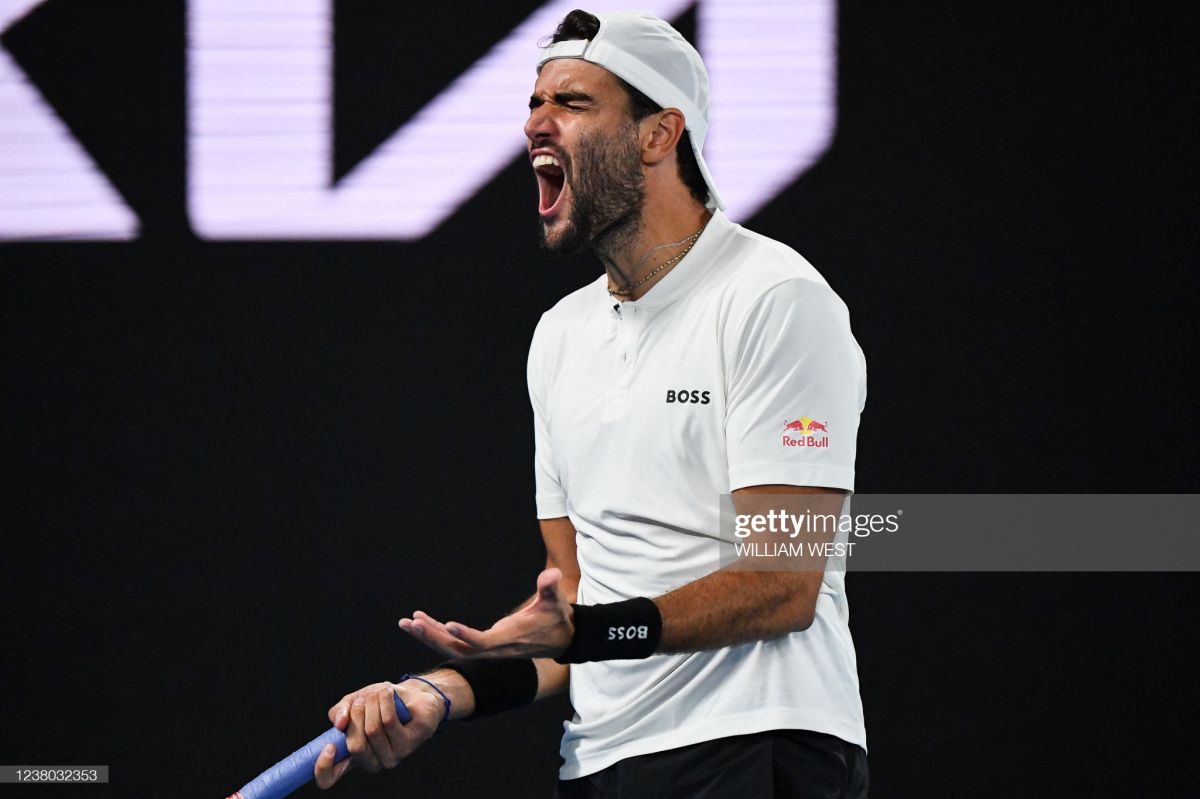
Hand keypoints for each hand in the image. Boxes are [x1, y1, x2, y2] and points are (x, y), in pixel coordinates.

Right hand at [313, 680, 443, 788]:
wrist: (413, 695)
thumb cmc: (380, 703)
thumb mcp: (352, 703)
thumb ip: (339, 712)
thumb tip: (339, 723)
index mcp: (352, 758)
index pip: (329, 778)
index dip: (323, 767)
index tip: (329, 746)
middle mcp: (371, 763)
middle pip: (355, 745)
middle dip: (356, 715)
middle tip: (361, 701)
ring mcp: (391, 757)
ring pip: (373, 730)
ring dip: (372, 704)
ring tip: (378, 693)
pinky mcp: (408, 745)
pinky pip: (389, 721)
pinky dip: (385, 700)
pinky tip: (388, 692)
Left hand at [398, 568, 574, 658]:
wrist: (559, 638)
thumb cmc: (556, 618)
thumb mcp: (555, 602)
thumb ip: (551, 588)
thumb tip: (552, 575)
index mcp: (509, 639)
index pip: (483, 642)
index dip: (466, 635)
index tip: (448, 626)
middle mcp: (494, 648)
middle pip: (459, 648)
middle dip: (434, 636)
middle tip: (412, 622)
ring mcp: (486, 648)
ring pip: (452, 647)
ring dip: (428, 635)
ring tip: (406, 622)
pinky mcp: (482, 644)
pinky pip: (454, 642)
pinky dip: (436, 633)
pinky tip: (419, 622)